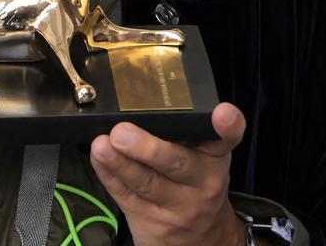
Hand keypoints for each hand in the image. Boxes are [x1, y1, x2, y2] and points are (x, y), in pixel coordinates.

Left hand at [90, 102, 246, 245]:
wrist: (202, 241)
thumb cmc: (194, 183)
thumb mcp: (202, 157)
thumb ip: (183, 131)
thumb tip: (141, 95)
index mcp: (214, 158)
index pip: (224, 140)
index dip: (226, 127)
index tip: (223, 113)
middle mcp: (201, 182)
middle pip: (176, 162)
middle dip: (148, 148)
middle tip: (122, 132)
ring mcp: (177, 206)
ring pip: (147, 182)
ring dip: (121, 163)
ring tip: (102, 145)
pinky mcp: (151, 222)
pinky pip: (126, 196)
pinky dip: (109, 175)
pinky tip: (98, 159)